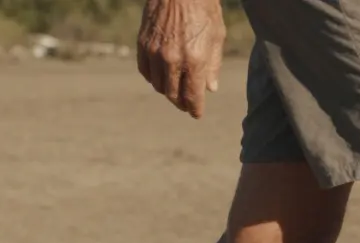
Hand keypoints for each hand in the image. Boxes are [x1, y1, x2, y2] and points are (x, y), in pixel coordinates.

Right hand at [137, 0, 225, 118]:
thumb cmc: (203, 7)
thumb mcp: (216, 35)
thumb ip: (213, 65)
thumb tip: (210, 88)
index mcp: (194, 60)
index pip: (192, 96)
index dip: (195, 109)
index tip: (196, 114)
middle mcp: (172, 59)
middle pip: (173, 95)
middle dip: (181, 103)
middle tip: (186, 105)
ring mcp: (155, 52)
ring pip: (158, 85)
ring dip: (168, 91)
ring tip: (175, 90)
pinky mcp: (143, 44)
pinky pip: (145, 71)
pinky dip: (153, 78)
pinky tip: (161, 77)